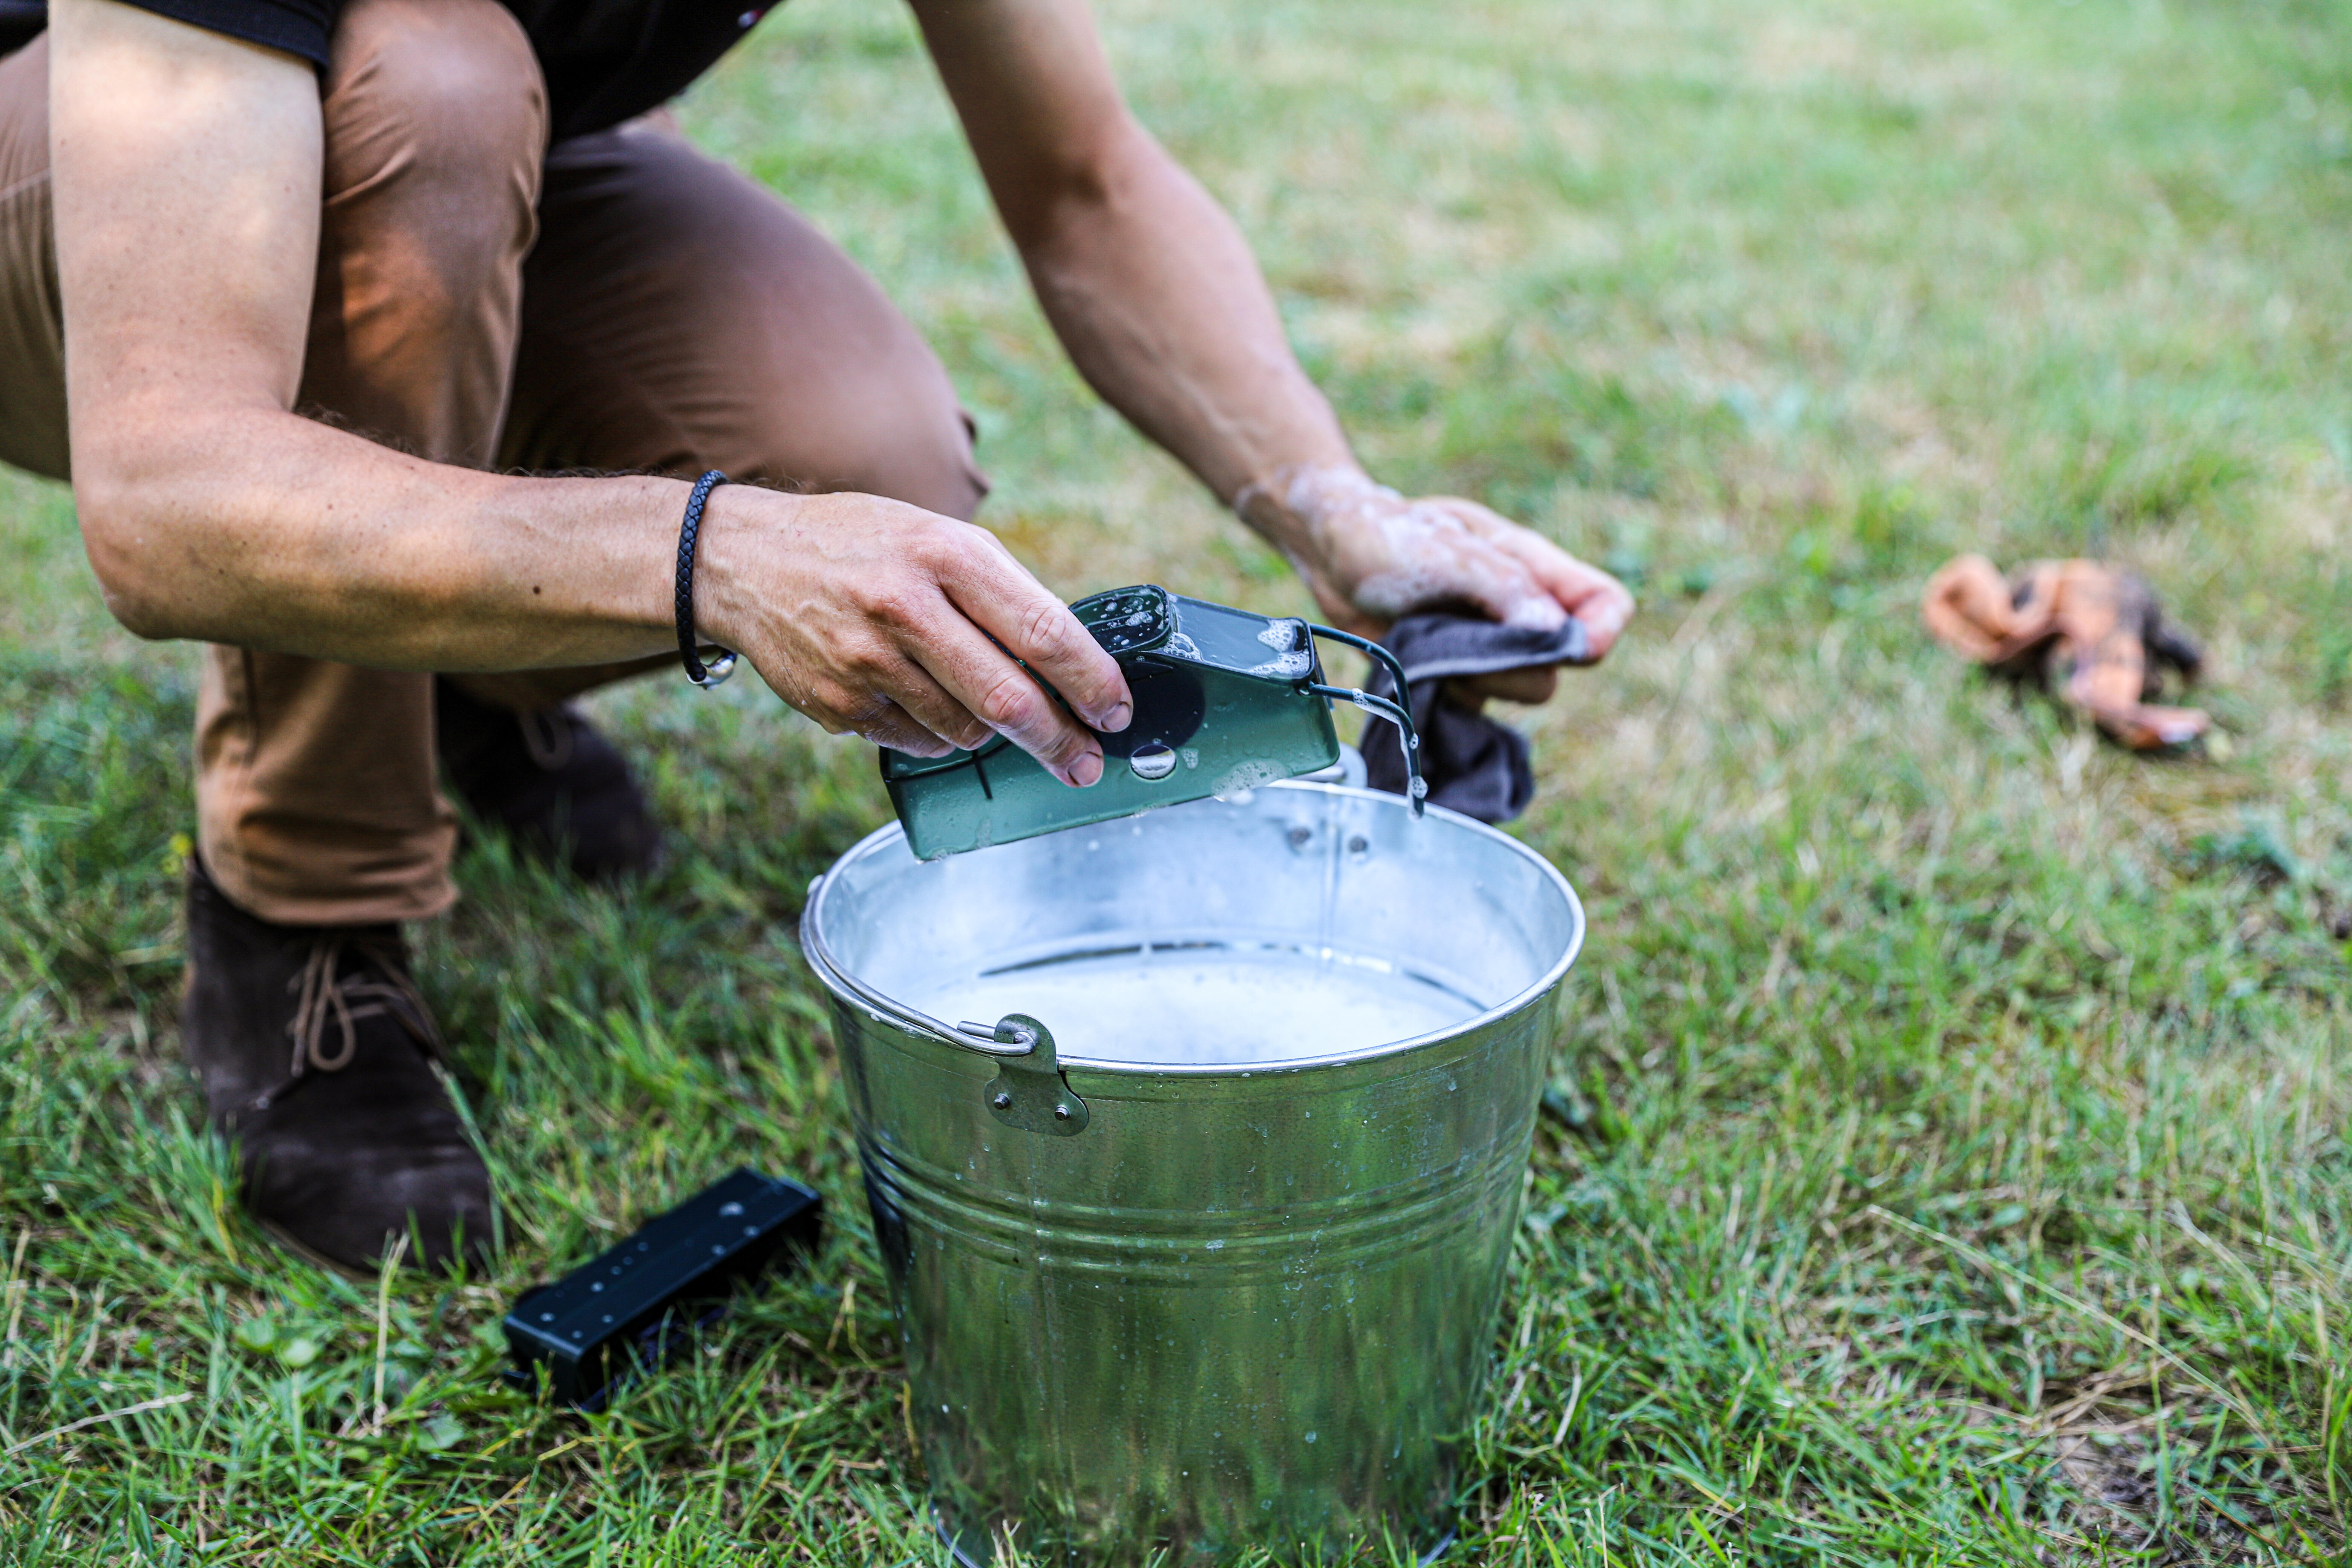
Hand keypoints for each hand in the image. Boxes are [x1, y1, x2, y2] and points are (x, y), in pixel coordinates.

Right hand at [695, 488, 1132, 785]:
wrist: (747, 560)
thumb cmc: (863, 547)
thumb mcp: (937, 539)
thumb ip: (1002, 594)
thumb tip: (1071, 662)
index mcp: (945, 554)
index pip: (1042, 631)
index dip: (1092, 681)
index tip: (1118, 711)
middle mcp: (906, 606)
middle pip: (1008, 699)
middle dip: (1060, 740)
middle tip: (1086, 762)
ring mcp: (867, 661)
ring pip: (966, 730)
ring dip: (991, 733)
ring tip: (983, 707)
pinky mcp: (839, 704)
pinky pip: (919, 742)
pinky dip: (938, 735)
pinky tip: (923, 701)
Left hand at [1236, 466, 1634, 705]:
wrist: (1330, 555)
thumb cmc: (1389, 536)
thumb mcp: (1446, 550)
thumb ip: (1504, 586)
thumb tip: (1557, 632)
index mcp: (1533, 567)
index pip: (1606, 604)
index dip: (1600, 630)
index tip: (1563, 645)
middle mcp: (1522, 611)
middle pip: (1559, 664)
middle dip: (1510, 662)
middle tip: (1454, 635)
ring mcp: (1491, 648)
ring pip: (1518, 691)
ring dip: (1472, 676)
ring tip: (1427, 639)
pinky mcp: (1460, 678)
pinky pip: (1475, 707)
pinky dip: (1448, 693)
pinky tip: (1416, 663)